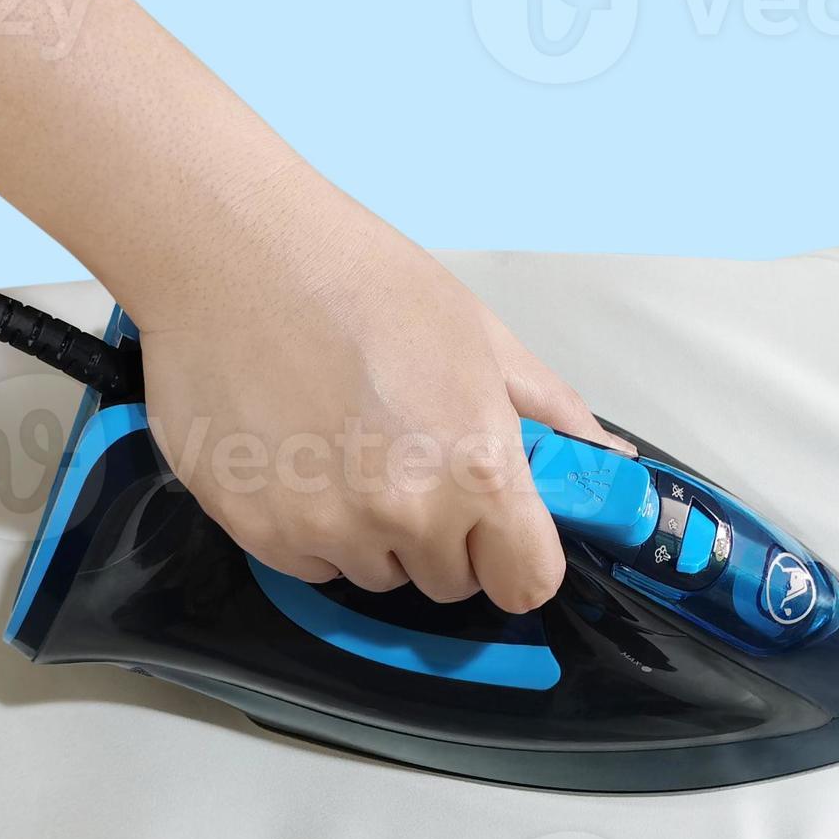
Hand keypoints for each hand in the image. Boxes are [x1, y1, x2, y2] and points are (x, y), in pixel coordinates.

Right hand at [124, 170, 627, 612]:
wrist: (233, 255)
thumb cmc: (356, 280)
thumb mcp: (480, 337)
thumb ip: (547, 413)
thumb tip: (605, 459)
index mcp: (476, 467)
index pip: (526, 583)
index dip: (516, 559)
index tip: (503, 540)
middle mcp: (404, 514)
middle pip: (448, 582)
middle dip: (442, 537)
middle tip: (411, 458)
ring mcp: (325, 530)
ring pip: (375, 573)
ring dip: (372, 532)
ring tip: (346, 443)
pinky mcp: (259, 533)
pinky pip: (309, 564)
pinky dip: (310, 527)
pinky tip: (298, 453)